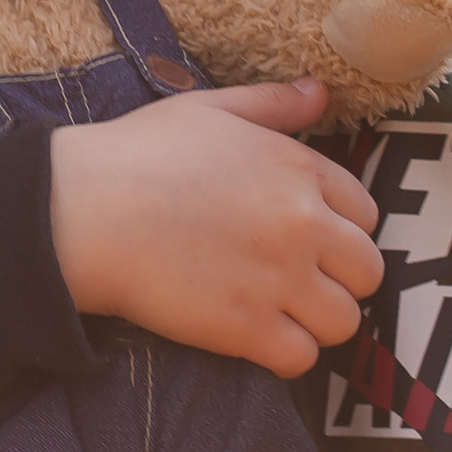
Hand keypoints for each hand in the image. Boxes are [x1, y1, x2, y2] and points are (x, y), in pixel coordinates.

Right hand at [49, 81, 383, 377]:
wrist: (84, 211)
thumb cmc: (139, 154)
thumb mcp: (210, 109)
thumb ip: (273, 103)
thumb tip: (321, 92)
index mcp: (299, 170)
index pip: (366, 214)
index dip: (341, 230)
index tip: (307, 239)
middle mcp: (302, 226)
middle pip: (368, 272)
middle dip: (340, 279)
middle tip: (299, 281)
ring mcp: (279, 280)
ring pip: (344, 322)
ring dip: (318, 321)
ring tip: (281, 312)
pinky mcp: (247, 328)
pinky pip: (302, 359)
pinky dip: (285, 354)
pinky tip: (256, 337)